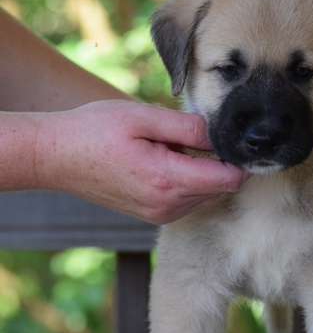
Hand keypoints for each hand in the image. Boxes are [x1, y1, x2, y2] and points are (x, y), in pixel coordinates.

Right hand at [34, 100, 247, 223]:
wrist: (55, 157)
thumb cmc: (95, 131)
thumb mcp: (143, 117)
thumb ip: (187, 127)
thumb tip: (219, 136)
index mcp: (168, 180)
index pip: (228, 180)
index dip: (237, 160)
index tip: (231, 141)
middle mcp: (168, 205)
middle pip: (221, 189)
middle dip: (218, 164)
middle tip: (191, 138)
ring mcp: (160, 214)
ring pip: (206, 196)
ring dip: (202, 174)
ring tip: (171, 149)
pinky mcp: (153, 215)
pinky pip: (188, 201)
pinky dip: (187, 183)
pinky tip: (164, 162)